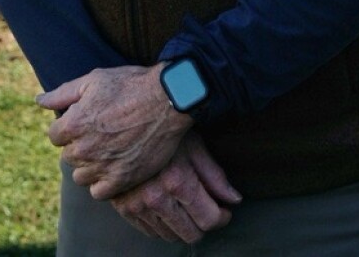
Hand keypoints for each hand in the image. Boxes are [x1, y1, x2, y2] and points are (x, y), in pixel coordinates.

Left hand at [37, 64, 189, 198]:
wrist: (168, 100)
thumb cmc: (130, 85)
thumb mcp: (94, 80)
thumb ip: (62, 94)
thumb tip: (39, 101)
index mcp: (73, 124)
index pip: (55, 136)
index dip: (69, 125)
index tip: (85, 119)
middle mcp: (84, 149)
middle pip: (68, 156)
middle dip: (79, 144)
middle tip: (101, 132)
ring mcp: (102, 167)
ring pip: (80, 176)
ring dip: (89, 165)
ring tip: (108, 149)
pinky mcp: (121, 180)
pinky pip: (98, 192)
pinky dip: (102, 182)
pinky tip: (113, 166)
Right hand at [111, 130, 241, 243]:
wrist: (124, 122)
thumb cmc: (163, 129)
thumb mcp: (194, 146)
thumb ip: (215, 176)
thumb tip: (234, 200)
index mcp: (177, 181)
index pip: (208, 219)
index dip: (221, 217)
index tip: (224, 211)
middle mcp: (156, 197)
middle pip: (190, 233)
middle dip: (203, 223)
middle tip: (207, 208)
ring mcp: (137, 205)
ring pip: (171, 236)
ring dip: (183, 225)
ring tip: (185, 204)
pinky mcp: (124, 209)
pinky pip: (151, 232)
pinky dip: (163, 224)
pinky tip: (168, 205)